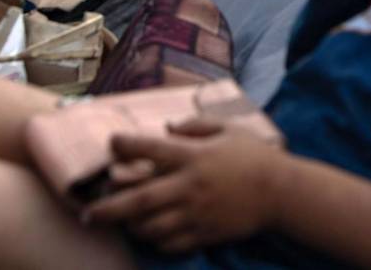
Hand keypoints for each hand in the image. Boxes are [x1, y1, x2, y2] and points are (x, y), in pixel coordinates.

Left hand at [83, 119, 285, 253]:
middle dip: (109, 208)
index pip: (150, 149)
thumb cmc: (253, 156)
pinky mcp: (205, 234)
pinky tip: (149, 235)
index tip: (111, 144)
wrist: (282, 192)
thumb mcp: (227, 129)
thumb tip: (169, 127)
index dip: (126, 146)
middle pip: (139, 200)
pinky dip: (156, 242)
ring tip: (119, 224)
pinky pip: (172, 244)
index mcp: (193, 156)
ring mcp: (196, 214)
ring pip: (151, 227)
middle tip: (88, 214)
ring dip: (130, 227)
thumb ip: (195, 125)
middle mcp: (189, 187)